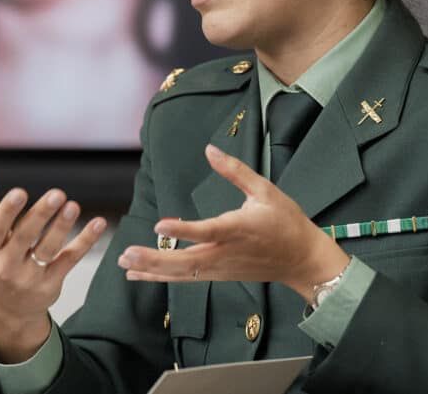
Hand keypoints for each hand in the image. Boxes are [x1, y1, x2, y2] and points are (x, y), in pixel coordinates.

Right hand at [0, 169, 106, 362]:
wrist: (8, 310)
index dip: (7, 211)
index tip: (21, 192)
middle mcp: (7, 264)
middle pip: (25, 237)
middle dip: (41, 215)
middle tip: (58, 194)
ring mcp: (30, 276)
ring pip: (48, 249)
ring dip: (62, 227)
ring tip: (73, 206)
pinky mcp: (51, 283)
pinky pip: (70, 259)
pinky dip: (85, 241)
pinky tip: (98, 223)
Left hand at [117, 145, 348, 299]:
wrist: (302, 259)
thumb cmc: (286, 221)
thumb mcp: (265, 190)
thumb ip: (235, 171)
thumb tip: (210, 150)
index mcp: (239, 228)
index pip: (207, 230)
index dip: (182, 229)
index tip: (159, 224)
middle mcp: (226, 252)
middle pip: (187, 260)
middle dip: (155, 258)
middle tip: (127, 254)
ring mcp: (221, 267)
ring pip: (183, 273)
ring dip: (153, 269)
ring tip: (125, 263)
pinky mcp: (219, 275)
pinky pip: (186, 278)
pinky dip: (161, 277)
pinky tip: (139, 274)